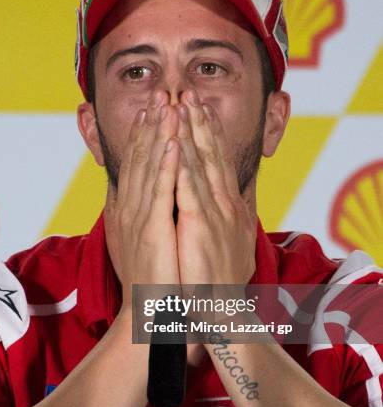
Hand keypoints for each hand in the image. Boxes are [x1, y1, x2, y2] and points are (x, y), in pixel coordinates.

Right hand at [105, 92, 180, 306]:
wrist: (153, 315)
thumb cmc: (156, 280)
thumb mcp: (150, 241)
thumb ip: (153, 214)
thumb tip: (159, 194)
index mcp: (135, 209)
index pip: (142, 164)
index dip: (149, 133)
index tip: (157, 106)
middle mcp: (134, 209)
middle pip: (144, 159)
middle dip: (153, 123)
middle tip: (162, 91)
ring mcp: (142, 219)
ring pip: (150, 169)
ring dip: (158, 135)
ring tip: (167, 105)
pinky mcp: (153, 232)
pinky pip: (161, 194)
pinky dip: (165, 167)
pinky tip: (172, 144)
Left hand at [175, 89, 255, 285]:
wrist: (221, 313)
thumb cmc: (219, 281)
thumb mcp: (230, 242)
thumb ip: (229, 214)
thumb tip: (230, 195)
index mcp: (227, 207)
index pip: (216, 162)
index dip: (207, 133)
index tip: (198, 108)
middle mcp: (223, 205)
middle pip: (209, 155)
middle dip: (197, 122)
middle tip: (187, 93)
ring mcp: (213, 214)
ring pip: (198, 165)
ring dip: (189, 133)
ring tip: (179, 105)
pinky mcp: (199, 226)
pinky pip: (188, 189)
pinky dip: (181, 165)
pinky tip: (174, 143)